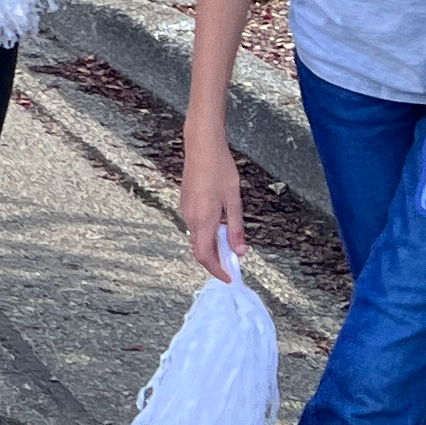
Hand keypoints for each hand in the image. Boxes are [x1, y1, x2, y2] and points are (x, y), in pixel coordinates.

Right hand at [179, 123, 244, 279]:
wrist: (201, 146)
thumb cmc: (220, 170)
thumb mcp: (234, 200)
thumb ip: (235, 228)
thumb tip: (240, 251)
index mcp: (203, 220)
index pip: (206, 256)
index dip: (217, 270)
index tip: (230, 278)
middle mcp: (190, 218)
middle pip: (199, 249)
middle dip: (215, 261)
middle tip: (232, 266)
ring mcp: (186, 210)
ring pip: (197, 237)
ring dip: (212, 247)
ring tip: (230, 246)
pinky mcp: (186, 202)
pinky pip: (195, 225)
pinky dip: (207, 234)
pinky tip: (220, 227)